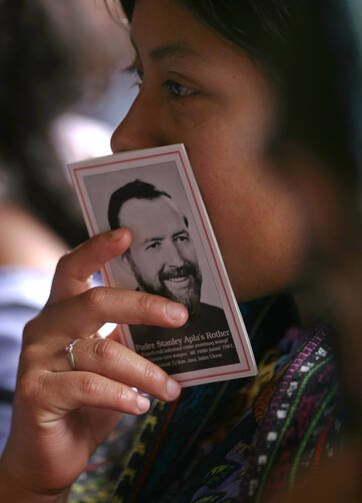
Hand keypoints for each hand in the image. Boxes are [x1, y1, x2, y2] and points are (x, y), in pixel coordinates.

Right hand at [0, 229, 185, 501]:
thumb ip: (126, 336)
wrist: (49, 452)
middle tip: (180, 316)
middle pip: (94, 302)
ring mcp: (36, 360)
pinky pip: (89, 387)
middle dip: (143, 306)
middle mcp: (44, 327)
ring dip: (145, 371)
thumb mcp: (109, 360)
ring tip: (171, 388)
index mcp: (61, 311)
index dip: (98, 248)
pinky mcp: (36, 394)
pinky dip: (122, 396)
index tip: (128, 234)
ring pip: (101, 351)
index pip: (74, 268)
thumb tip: (172, 317)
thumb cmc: (86, 399)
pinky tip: (141, 406)